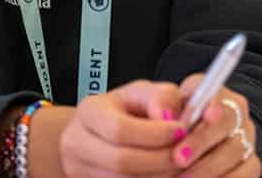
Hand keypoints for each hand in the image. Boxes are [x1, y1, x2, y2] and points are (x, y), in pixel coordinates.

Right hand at [49, 80, 186, 175]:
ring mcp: (76, 169)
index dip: (155, 134)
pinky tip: (165, 173)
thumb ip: (162, 97)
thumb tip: (169, 117)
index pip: (120, 129)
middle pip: (120, 161)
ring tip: (179, 164)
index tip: (182, 131)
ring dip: (157, 175)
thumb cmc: (128, 108)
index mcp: (89, 111)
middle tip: (186, 154)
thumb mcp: (146, 91)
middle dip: (159, 159)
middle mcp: (75, 142)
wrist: (104, 130)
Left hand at [170, 76, 258, 176]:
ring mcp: (245, 139)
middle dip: (202, 142)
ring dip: (209, 168)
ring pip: (236, 151)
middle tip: (178, 158)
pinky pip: (247, 172)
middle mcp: (234, 114)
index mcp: (213, 94)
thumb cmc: (165, 126)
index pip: (217, 93)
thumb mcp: (157, 108)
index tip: (206, 116)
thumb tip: (162, 114)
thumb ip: (160, 103)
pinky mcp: (250, 165)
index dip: (214, 104)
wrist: (176, 150)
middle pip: (228, 121)